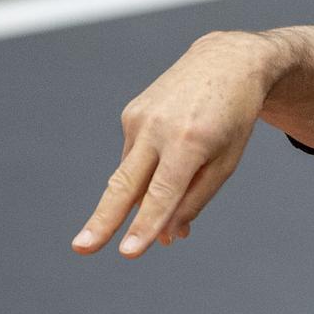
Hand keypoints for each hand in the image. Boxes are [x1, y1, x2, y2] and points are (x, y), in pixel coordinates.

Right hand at [71, 32, 275, 257]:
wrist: (225, 62)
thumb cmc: (233, 118)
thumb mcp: (227, 161)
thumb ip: (196, 198)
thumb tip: (165, 234)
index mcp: (190, 142)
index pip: (163, 193)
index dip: (146, 225)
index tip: (128, 251)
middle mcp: (158, 128)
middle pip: (125, 184)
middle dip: (102, 221)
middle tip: (81, 249)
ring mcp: (139, 118)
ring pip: (131, 175)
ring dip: (142, 203)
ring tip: (167, 226)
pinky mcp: (130, 113)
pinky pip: (135, 157)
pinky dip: (148, 173)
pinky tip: (171, 160)